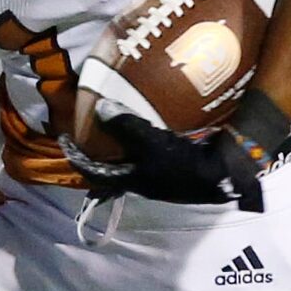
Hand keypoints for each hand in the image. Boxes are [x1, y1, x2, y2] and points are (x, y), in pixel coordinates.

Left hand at [63, 114, 264, 213]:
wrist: (227, 175)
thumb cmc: (185, 164)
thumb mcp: (152, 143)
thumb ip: (126, 126)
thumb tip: (100, 107)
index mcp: (131, 181)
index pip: (93, 173)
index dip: (76, 157)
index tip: (64, 139)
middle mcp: (144, 183)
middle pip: (113, 168)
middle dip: (101, 151)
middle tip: (93, 129)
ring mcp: (162, 179)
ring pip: (134, 161)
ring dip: (125, 145)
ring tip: (121, 122)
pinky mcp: (179, 169)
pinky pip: (155, 153)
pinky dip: (148, 139)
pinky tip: (154, 121)